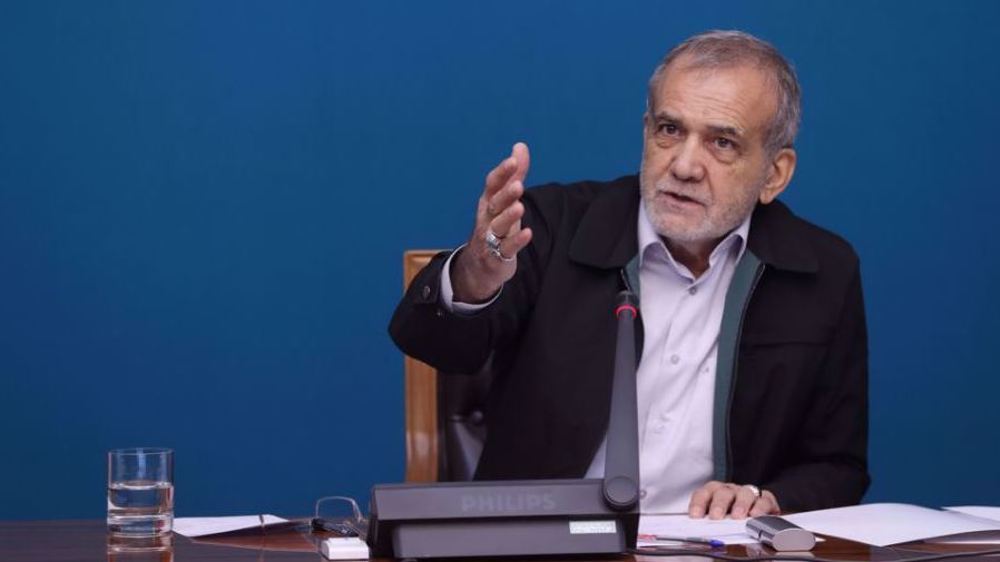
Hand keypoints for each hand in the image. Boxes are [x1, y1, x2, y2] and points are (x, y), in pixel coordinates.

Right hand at [451, 142, 533, 302]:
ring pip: (497, 226)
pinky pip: (506, 249)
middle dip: (505, 194)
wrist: (478, 266)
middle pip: (494, 204)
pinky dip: (516, 241)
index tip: (513, 161)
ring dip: (508, 216)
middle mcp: (487, 218)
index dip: (502, 173)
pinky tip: (527, 233)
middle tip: (518, 184)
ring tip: (520, 206)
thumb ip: (515, 174)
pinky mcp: (497, 257)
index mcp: (488, 202)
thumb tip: (520, 146)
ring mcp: (490, 238)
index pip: (492, 184)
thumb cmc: (494, 226)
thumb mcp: (504, 199)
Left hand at [688, 481, 780, 519]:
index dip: (698, 503)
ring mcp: (748, 494)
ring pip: (744, 493)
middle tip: (716, 516)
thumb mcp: (718, 525)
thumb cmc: (731, 523)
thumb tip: (698, 535)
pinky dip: (760, 507)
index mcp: (714, 494)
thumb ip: (709, 527)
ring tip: (737, 516)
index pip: (703, 494)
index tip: (695, 515)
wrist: (755, 524)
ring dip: (740, 504)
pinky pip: (764, 500)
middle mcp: (731, 491)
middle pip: (723, 492)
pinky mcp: (766, 500)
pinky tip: (756, 515)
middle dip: (719, 504)